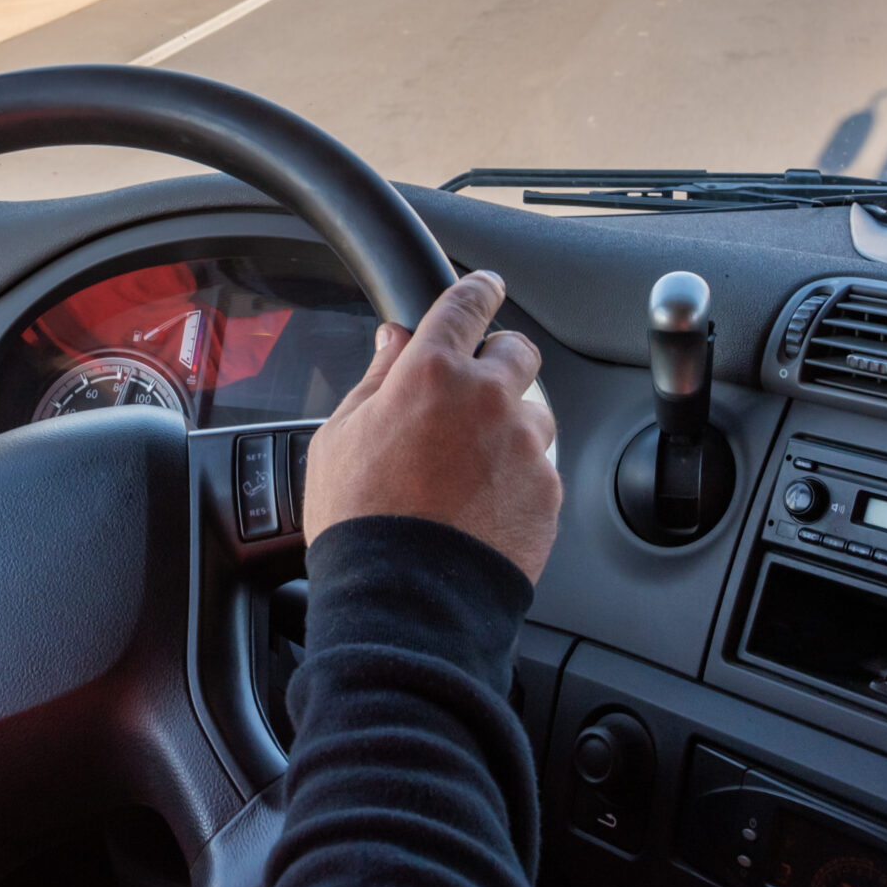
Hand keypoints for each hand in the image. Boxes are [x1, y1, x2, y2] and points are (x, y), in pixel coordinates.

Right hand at [302, 272, 560, 581]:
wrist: (405, 600)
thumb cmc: (361, 521)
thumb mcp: (339, 438)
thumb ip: (375, 380)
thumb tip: (393, 342)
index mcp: (429, 372)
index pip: (465, 304)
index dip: (478, 289)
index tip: (485, 286)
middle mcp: (486, 397)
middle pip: (517, 350)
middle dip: (498, 361)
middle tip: (470, 393)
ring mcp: (524, 444)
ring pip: (533, 413)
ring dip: (509, 426)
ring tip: (467, 470)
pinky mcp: (547, 489)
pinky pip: (539, 468)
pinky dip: (517, 478)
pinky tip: (481, 506)